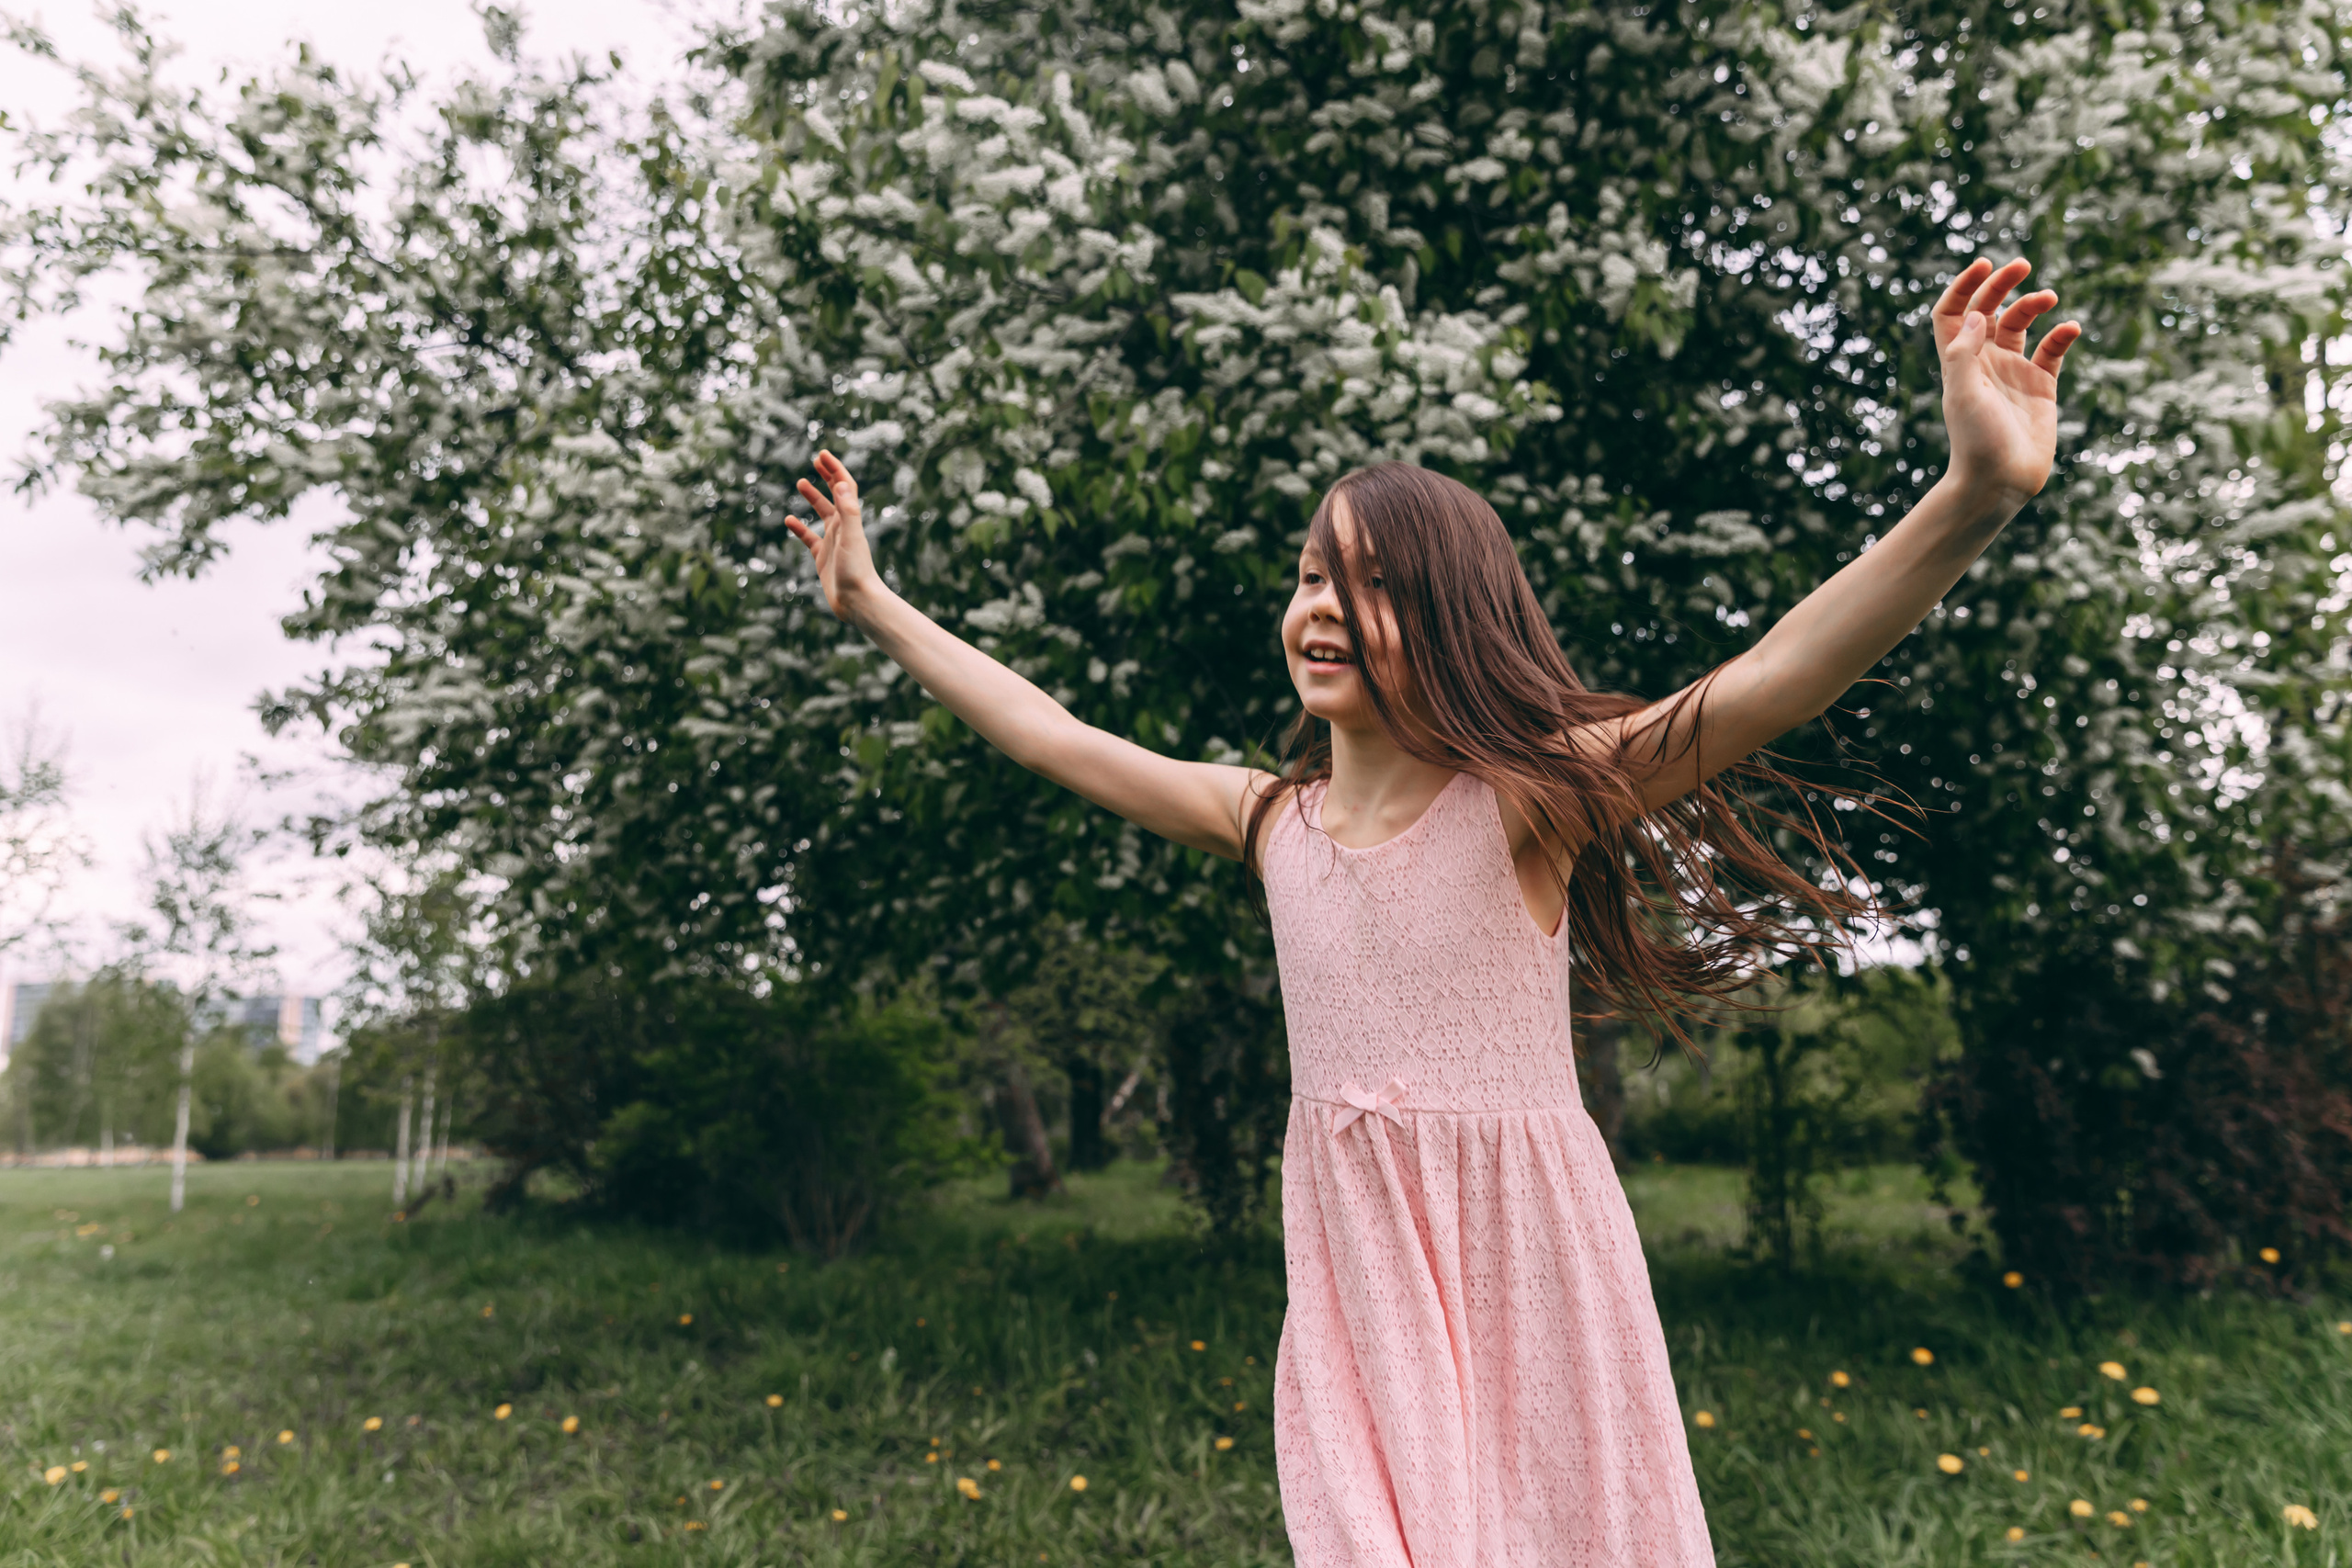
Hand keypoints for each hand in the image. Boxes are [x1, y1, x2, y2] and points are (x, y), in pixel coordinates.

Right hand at [785, 450, 881, 621]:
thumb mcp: (851, 537)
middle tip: (816, 460)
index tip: (822, 454)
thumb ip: (848, 510)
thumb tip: (841, 483)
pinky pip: (809, 538)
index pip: (845, 486)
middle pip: (836, 495)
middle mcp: (843, 527)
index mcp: (850, 519)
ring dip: (813, 497)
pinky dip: (799, 528)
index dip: (835, 469)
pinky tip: (788, 521)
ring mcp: (833, 542)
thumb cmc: (856, 570)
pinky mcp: (823, 557)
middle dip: (828, 476)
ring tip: (801, 483)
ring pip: (822, 513)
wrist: (857, 602)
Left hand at [1932, 257, 2082, 508]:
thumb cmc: (1976, 441)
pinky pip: (2052, 351)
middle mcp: (1984, 362)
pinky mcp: (2041, 386)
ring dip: (2033, 304)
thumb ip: (1965, 352)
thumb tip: (1978, 313)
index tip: (1984, 265)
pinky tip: (2069, 328)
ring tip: (2049, 298)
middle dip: (2002, 285)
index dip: (1964, 286)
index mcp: (1959, 361)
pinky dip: (2061, 335)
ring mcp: (2013, 373)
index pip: (1954, 314)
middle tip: (2020, 265)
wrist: (2000, 482)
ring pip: (2022, 325)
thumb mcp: (1963, 393)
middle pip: (1990, 311)